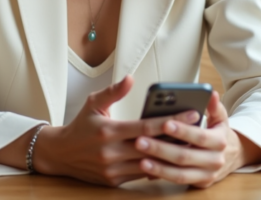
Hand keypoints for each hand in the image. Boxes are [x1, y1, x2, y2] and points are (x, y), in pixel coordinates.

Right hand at [33, 75, 199, 186]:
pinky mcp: (114, 181)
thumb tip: (130, 79)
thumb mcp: (93, 103)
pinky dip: (157, 166)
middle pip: (153, 146)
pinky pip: (142, 174)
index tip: (191, 113)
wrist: (61, 154)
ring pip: (150, 163)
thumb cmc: (80, 126)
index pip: (146, 127)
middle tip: (199, 130)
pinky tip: (171, 158)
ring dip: (170, 155)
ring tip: (190, 143)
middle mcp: (112, 153)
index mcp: (109, 131)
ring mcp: (114, 170)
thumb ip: (114, 91)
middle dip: (177, 138)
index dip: (171, 120)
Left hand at [134, 90, 260, 187]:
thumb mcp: (220, 117)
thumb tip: (211, 93)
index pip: (200, 136)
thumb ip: (214, 105)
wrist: (231, 156)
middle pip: (185, 156)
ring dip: (159, 167)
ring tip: (141, 159)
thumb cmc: (218, 133)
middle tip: (141, 141)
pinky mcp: (198, 183)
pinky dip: (161, 175)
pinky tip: (147, 169)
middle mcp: (214, 160)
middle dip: (161, 149)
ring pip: (180, 174)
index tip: (165, 124)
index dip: (183, 131)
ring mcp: (206, 175)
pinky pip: (177, 181)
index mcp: (219, 141)